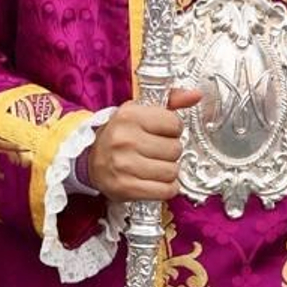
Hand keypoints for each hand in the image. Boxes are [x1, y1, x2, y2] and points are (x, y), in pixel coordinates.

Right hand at [88, 87, 201, 201]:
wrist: (90, 158)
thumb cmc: (120, 133)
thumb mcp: (140, 111)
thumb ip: (171, 101)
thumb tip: (196, 95)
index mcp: (130, 116)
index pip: (174, 124)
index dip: (173, 129)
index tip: (164, 132)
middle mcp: (125, 139)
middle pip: (175, 149)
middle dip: (172, 151)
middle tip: (159, 151)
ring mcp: (124, 165)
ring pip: (172, 171)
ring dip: (169, 171)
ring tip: (157, 165)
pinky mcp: (125, 188)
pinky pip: (164, 191)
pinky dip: (167, 188)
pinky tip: (158, 181)